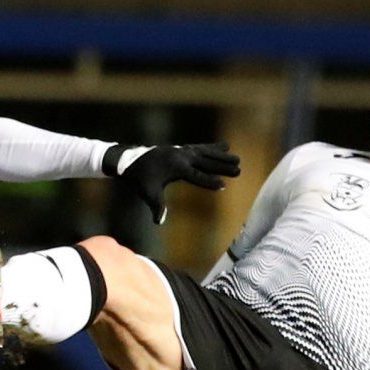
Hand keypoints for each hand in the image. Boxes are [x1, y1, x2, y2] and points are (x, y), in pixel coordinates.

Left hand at [104, 143, 240, 224]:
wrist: (130, 160)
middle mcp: (182, 157)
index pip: (196, 176)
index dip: (209, 182)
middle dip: (222, 167)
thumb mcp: (148, 192)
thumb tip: (159, 222)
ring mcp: (182, 151)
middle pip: (206, 163)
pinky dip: (213, 147)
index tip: (223, 185)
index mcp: (176, 168)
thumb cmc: (140, 179)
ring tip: (237, 158)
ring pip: (206, 153)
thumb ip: (157, 206)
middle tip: (238, 170)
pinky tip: (225, 147)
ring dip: (222, 156)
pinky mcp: (182, 148)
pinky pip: (201, 148)